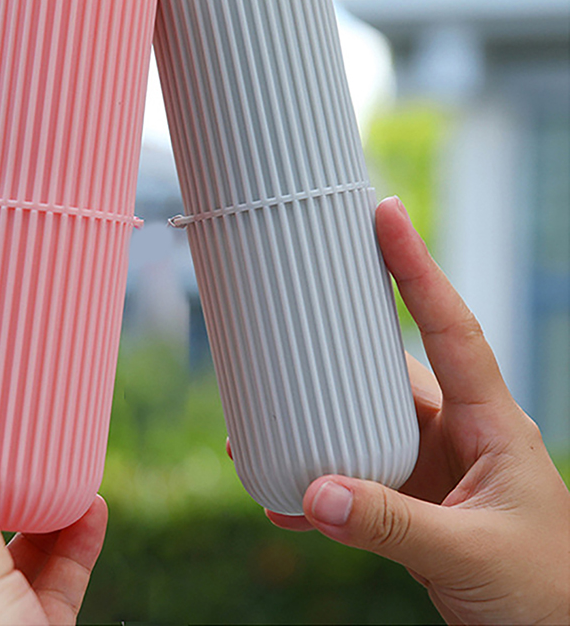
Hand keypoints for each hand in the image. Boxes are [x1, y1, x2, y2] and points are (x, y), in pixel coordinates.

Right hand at [266, 196, 569, 625]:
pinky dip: (320, 490)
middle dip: (342, 341)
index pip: (451, 327)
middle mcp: (460, 433)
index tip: (387, 214)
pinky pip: (357, 480)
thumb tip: (313, 494)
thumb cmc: (546, 596)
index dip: (418, 268)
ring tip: (261, 419)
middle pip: (392, 365)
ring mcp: (434, 468)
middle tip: (294, 306)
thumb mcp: (471, 556)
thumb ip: (391, 527)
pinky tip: (284, 500)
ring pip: (366, 421)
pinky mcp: (414, 503)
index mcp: (492, 423)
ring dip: (318, 422)